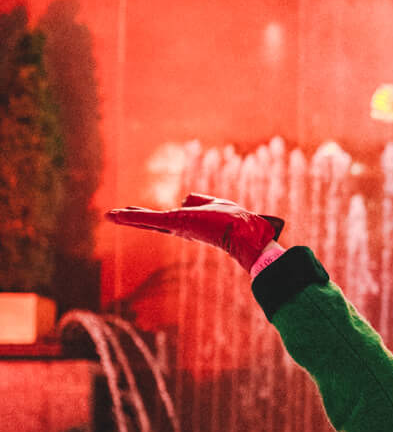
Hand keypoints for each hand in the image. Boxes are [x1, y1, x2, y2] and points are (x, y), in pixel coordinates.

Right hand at [106, 193, 283, 272]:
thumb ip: (200, 200)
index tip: (138, 215)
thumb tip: (186, 198)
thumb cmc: (236, 221)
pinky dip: (131, 217)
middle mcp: (179, 228)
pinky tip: (114, 214)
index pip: (164, 221)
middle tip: (113, 216)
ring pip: (146, 221)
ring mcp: (175, 226)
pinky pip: (148, 219)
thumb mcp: (216, 203)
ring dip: (126, 217)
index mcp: (189, 224)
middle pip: (150, 222)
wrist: (244, 233)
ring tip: (108, 215)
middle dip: (132, 219)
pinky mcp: (173, 222)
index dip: (150, 217)